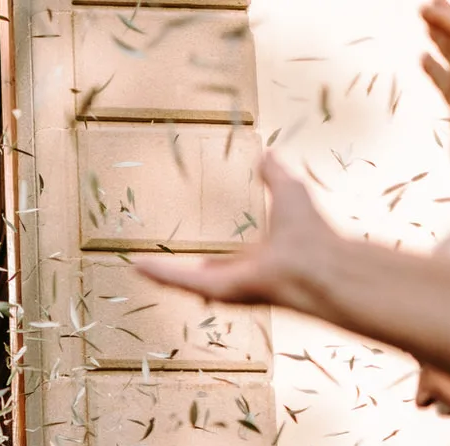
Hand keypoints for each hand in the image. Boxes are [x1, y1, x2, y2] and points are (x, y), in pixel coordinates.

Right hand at [137, 157, 338, 311]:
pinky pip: (181, 281)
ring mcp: (225, 284)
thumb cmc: (308, 228)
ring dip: (162, 274)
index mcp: (259, 256)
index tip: (196, 242)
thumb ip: (276, 174)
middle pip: (204, 274)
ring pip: (185, 279)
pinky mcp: (215, 289)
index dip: (212, 249)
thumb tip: (267, 153)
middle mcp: (240, 274)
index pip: (230, 256)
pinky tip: (137, 265)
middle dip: (181, 269)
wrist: (313, 260)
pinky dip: (160, 273)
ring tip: (136, 267)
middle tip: (157, 261)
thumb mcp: (289, 190)